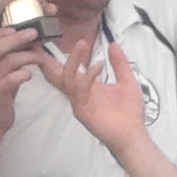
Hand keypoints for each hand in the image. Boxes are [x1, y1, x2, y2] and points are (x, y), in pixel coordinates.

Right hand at [0, 23, 48, 133]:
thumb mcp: (2, 73)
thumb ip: (10, 57)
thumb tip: (29, 40)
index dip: (0, 31)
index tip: (15, 28)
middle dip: (18, 37)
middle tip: (35, 33)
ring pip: (7, 60)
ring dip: (27, 55)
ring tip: (40, 57)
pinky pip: (12, 79)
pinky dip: (24, 74)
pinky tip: (30, 76)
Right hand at [55, 38, 150, 155]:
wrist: (134, 133)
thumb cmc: (130, 112)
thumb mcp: (126, 80)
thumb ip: (119, 63)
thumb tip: (113, 44)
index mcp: (87, 87)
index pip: (68, 71)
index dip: (57, 58)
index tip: (49, 42)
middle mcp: (79, 94)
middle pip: (58, 75)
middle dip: (49, 59)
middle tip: (42, 42)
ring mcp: (80, 102)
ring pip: (67, 79)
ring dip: (73, 61)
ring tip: (80, 44)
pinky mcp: (83, 111)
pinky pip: (80, 90)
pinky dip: (88, 76)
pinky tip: (98, 65)